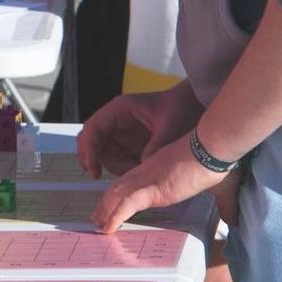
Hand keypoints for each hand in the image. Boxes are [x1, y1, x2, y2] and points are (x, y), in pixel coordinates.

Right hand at [77, 82, 201, 178]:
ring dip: (113, 166)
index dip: (89, 149)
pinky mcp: (130, 142)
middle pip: (92, 142)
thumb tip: (143, 168)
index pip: (93, 129)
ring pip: (103, 152)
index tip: (93, 169)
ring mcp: (122, 131)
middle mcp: (116, 120)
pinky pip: (118, 157)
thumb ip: (156, 147)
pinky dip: (123, 167)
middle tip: (100, 176)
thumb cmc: (180, 106)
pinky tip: (138, 170)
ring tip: (133, 172)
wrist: (193, 105)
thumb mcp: (170, 127)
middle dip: (94, 160)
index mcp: (120, 109)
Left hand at [91, 133, 229, 232]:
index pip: (137, 182)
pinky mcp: (153, 188)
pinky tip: (107, 228)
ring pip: (118, 196)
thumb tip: (232, 218)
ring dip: (106, 211)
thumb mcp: (221, 187)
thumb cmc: (220, 163)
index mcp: (162, 169)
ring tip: (98, 225)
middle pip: (122, 188)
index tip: (120, 205)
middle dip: (109, 204)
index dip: (126, 194)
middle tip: (99, 218)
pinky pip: (127, 205)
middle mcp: (150, 172)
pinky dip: (115, 216)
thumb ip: (224, 203)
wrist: (216, 147)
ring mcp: (149, 179)